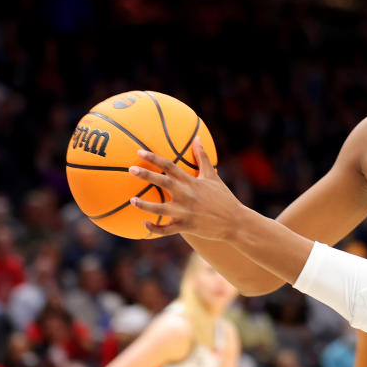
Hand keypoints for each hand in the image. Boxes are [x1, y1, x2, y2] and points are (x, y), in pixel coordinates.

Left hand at [127, 138, 243, 239]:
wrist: (235, 221)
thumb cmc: (223, 197)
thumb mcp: (212, 175)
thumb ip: (202, 157)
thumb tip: (197, 137)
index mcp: (192, 182)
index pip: (170, 166)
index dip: (154, 158)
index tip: (140, 152)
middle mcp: (187, 195)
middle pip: (163, 182)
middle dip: (146, 175)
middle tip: (131, 169)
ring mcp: (185, 211)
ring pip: (160, 208)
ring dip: (144, 205)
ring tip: (132, 200)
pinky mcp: (186, 226)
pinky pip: (167, 229)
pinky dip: (155, 228)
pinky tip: (144, 225)